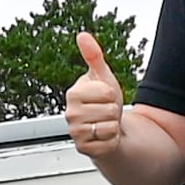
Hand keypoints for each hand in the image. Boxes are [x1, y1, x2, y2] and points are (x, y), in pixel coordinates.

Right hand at [65, 32, 125, 157]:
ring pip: (110, 126)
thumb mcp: (103, 77)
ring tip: (105, 123)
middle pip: (110, 110)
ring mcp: (75, 132)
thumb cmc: (104, 102)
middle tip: (106, 112)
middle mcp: (70, 114)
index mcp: (73, 94)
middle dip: (114, 111)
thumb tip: (83, 35)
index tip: (104, 97)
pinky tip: (105, 136)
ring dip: (114, 125)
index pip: (107, 92)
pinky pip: (109, 141)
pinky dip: (113, 139)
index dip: (112, 95)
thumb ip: (94, 56)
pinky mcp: (84, 148)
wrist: (107, 128)